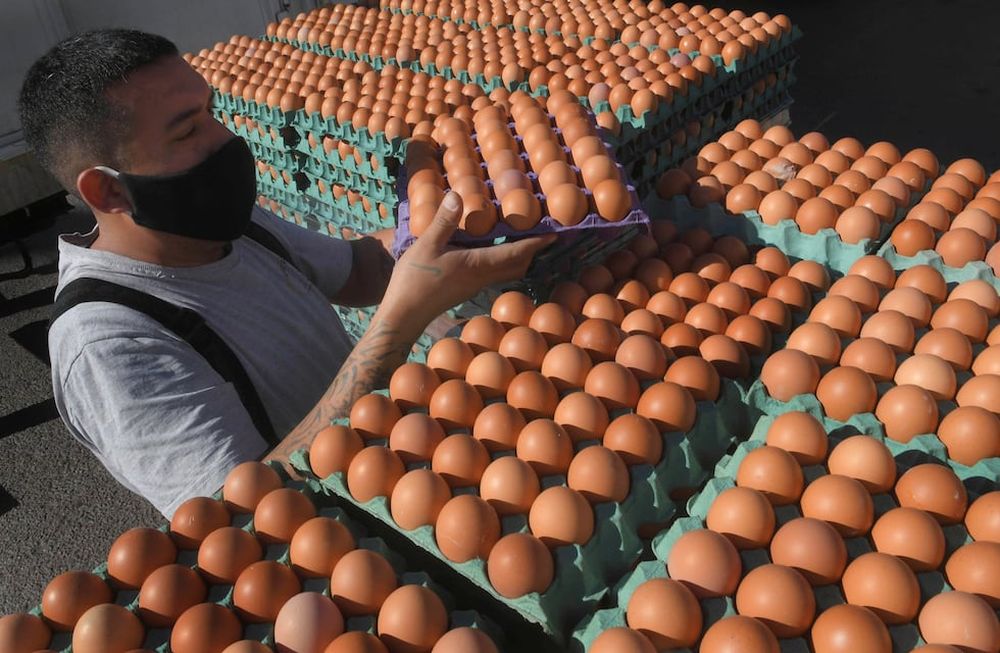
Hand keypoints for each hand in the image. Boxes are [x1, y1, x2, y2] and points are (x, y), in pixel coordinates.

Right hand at [377, 191, 555, 337]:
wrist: (403, 315)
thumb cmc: (414, 280)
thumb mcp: (427, 245)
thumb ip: (444, 221)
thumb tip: (459, 195)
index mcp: (478, 265)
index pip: (516, 253)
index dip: (536, 243)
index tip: (554, 234)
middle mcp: (481, 277)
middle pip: (517, 265)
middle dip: (533, 251)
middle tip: (542, 233)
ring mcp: (474, 285)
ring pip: (506, 271)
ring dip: (517, 256)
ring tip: (521, 237)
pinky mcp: (465, 288)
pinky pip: (492, 273)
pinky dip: (501, 259)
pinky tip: (490, 248)